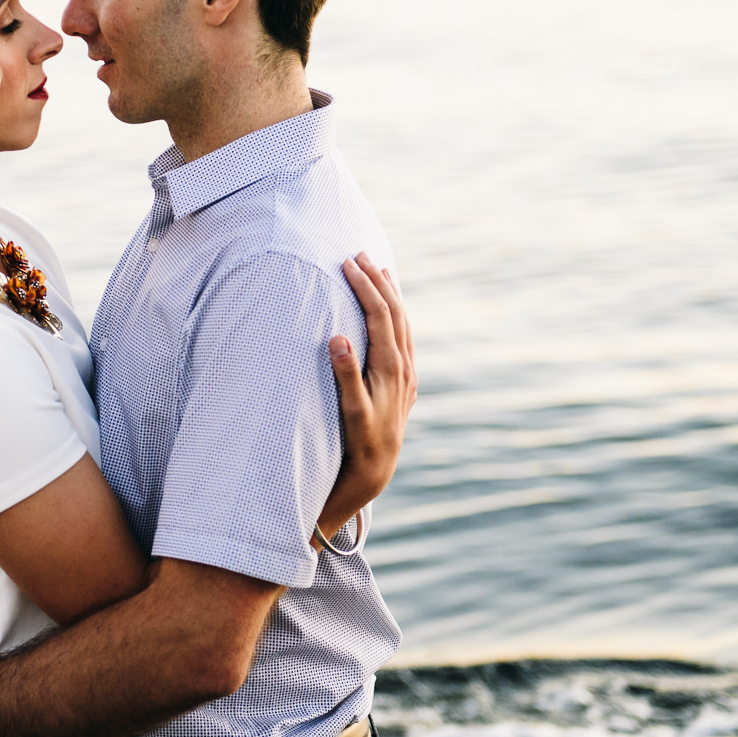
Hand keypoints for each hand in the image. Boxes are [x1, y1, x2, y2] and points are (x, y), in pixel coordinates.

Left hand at [317, 253, 415, 545]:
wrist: (364, 481)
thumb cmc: (360, 432)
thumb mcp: (372, 392)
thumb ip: (371, 359)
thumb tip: (360, 320)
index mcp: (401, 373)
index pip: (396, 321)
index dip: (385, 289)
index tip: (369, 259)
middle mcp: (398, 384)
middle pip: (391, 325)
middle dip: (375, 287)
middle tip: (356, 255)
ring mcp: (383, 404)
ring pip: (382, 348)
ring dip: (368, 308)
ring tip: (352, 276)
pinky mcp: (361, 425)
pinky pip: (354, 394)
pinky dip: (347, 367)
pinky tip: (336, 340)